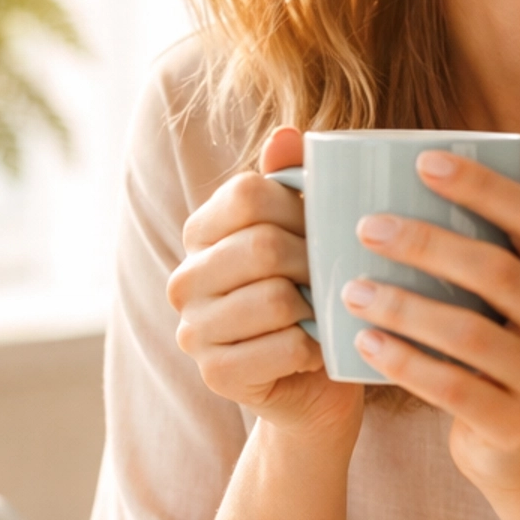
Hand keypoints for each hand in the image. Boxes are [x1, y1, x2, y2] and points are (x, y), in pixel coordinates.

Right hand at [167, 126, 363, 441]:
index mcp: (201, 232)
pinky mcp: (214, 373)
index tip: (322, 228)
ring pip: (273, 298)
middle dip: (314, 262)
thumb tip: (288, 134)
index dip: (299, 207)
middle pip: (263, 246)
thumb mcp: (308, 234)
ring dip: (315, 306)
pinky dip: (313, 347)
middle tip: (334, 276)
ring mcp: (193, 329)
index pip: (248, 194)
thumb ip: (294, 181)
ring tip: (324, 311)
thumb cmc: (313, 298)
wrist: (314, 385)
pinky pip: (282, 346)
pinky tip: (316, 348)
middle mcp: (185, 278)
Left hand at [344, 145, 519, 495]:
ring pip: (470, 334)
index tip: (423, 161)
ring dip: (404, 306)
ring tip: (351, 290)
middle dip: (428, 243)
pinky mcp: (515, 425)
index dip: (483, 186)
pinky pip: (453, 389)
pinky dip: (405, 363)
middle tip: (367, 226)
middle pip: (498, 272)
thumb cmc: (516, 346)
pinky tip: (363, 342)